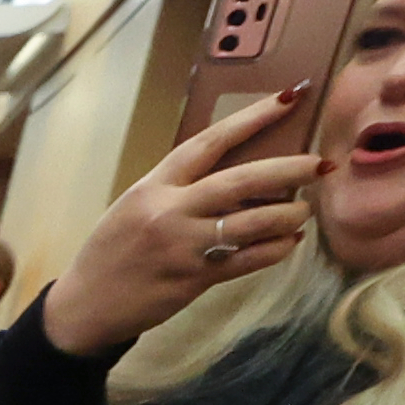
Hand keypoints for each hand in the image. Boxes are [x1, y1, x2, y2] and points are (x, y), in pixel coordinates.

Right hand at [45, 90, 321, 357]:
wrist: (84, 306)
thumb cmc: (111, 253)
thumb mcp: (135, 207)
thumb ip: (178, 189)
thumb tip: (236, 176)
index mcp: (153, 186)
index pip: (210, 142)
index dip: (252, 118)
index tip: (287, 98)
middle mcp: (169, 211)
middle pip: (240, 181)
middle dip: (288, 169)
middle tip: (320, 163)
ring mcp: (182, 246)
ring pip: (251, 223)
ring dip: (288, 214)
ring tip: (305, 210)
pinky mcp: (193, 279)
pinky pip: (246, 260)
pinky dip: (274, 250)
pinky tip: (288, 242)